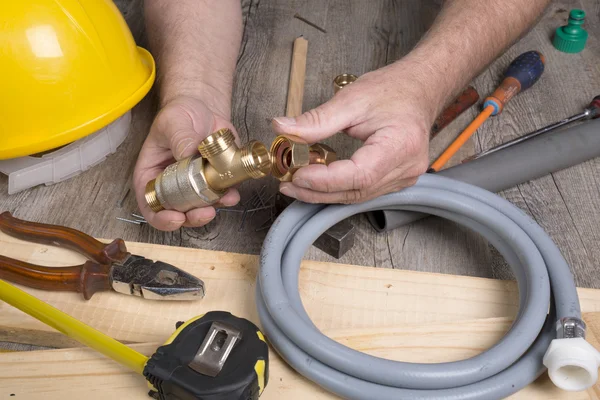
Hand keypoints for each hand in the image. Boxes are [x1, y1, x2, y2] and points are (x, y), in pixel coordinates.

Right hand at [133, 96, 239, 230]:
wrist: (204, 106)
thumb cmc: (180, 113)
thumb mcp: (173, 122)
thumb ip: (179, 139)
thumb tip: (187, 156)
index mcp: (152, 174)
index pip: (149, 204)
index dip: (160, 218)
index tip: (175, 218)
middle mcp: (171, 184)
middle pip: (177, 212)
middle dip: (192, 217)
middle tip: (205, 212)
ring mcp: (194, 185)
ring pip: (200, 208)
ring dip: (213, 209)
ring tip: (224, 198)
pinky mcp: (214, 180)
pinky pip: (221, 196)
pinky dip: (227, 198)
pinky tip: (232, 192)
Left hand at [272, 62, 433, 203]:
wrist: (420, 89)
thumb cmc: (394, 90)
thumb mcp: (352, 99)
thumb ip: (317, 119)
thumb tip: (282, 128)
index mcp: (401, 145)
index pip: (359, 174)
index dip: (325, 180)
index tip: (297, 174)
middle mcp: (406, 168)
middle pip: (356, 191)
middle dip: (318, 191)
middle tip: (288, 183)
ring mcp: (403, 178)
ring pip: (358, 196)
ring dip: (324, 192)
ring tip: (297, 182)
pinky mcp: (396, 180)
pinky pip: (363, 191)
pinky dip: (338, 188)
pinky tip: (318, 181)